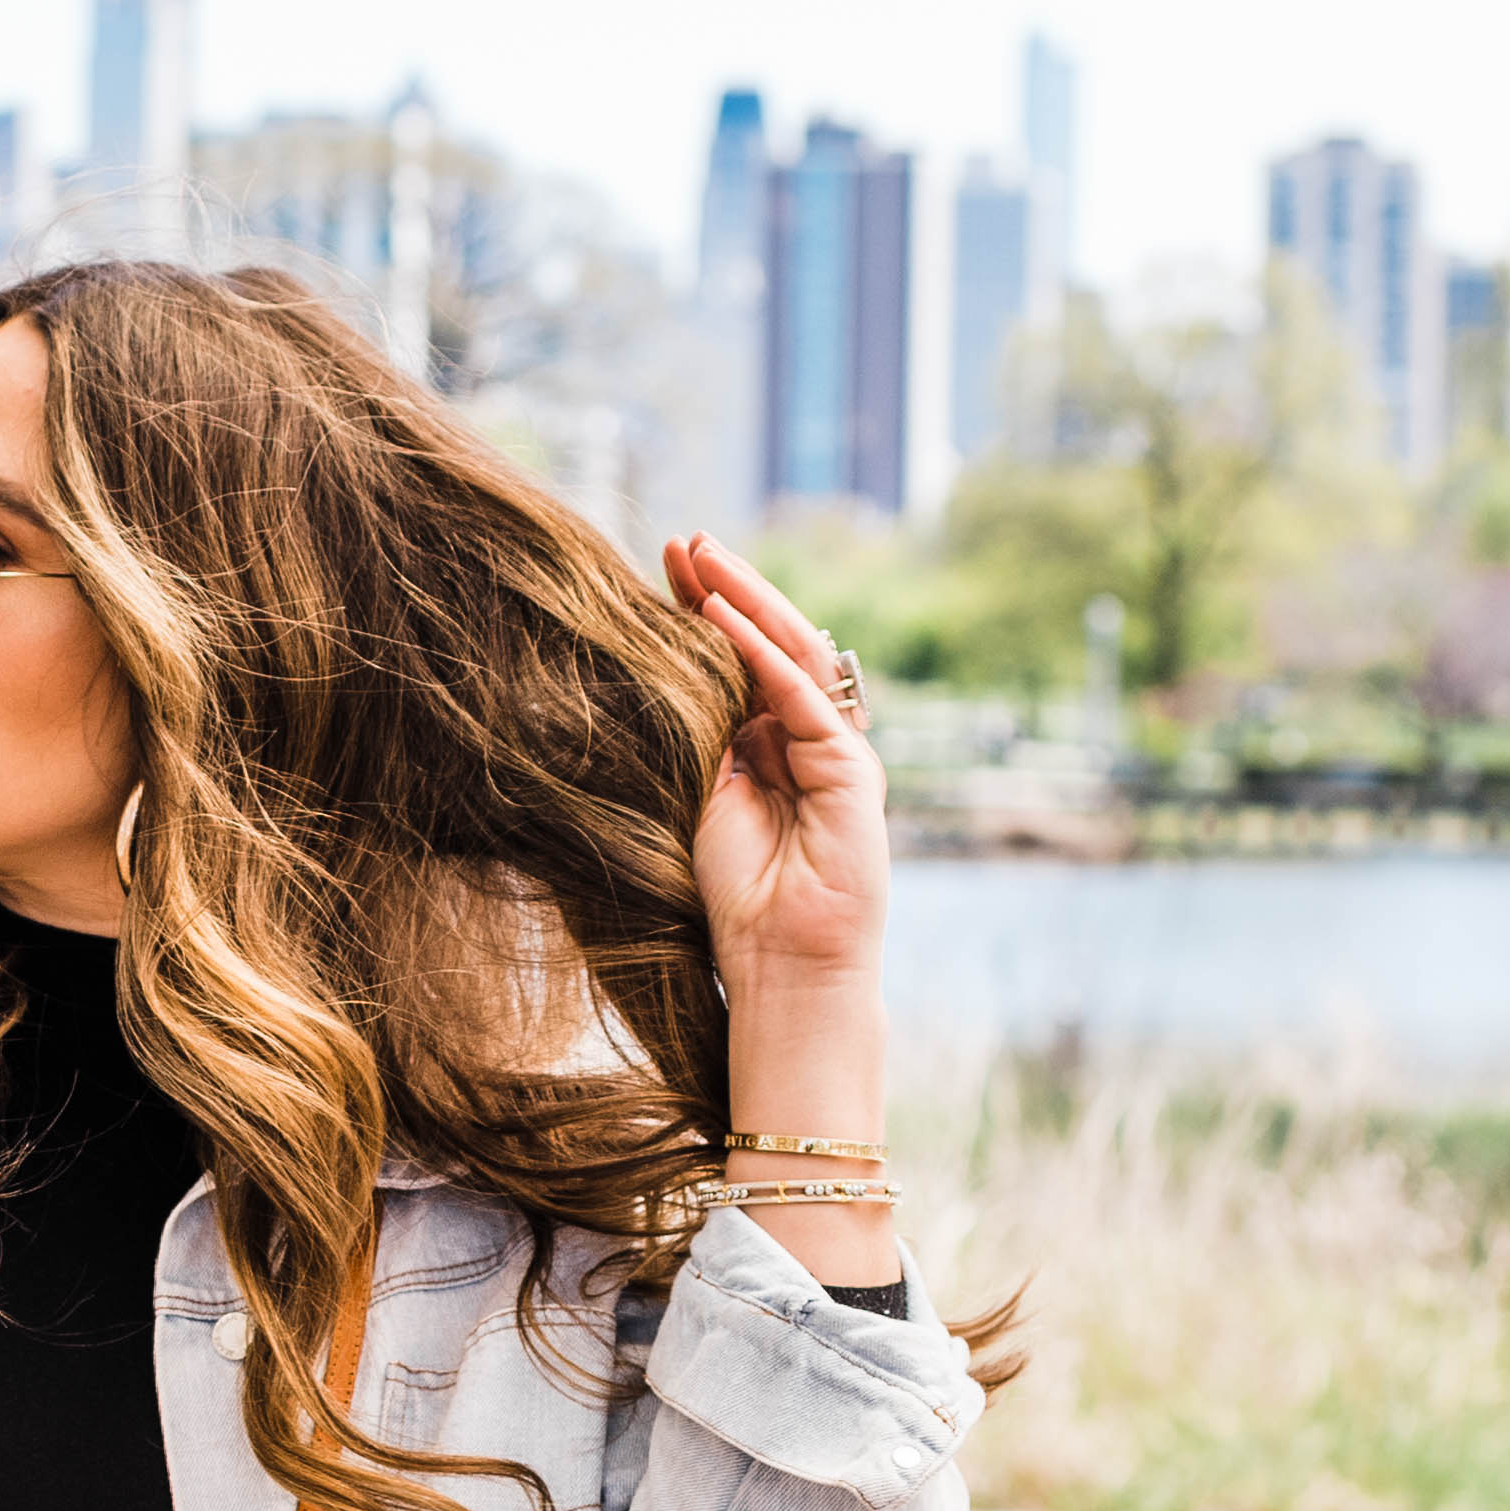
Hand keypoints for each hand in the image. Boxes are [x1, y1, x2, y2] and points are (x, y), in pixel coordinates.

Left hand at [659, 533, 889, 1001]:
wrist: (782, 970)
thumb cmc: (735, 901)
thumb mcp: (697, 800)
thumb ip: (696, 740)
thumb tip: (658, 676)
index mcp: (772, 747)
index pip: (740, 661)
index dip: (705, 611)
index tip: (661, 565)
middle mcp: (811, 741)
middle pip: (772, 644)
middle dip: (728, 589)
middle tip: (685, 540)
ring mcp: (837, 752)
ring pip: (794, 653)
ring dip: (745, 600)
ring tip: (702, 555)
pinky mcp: (851, 771)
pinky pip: (800, 694)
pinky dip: (758, 650)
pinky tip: (719, 614)